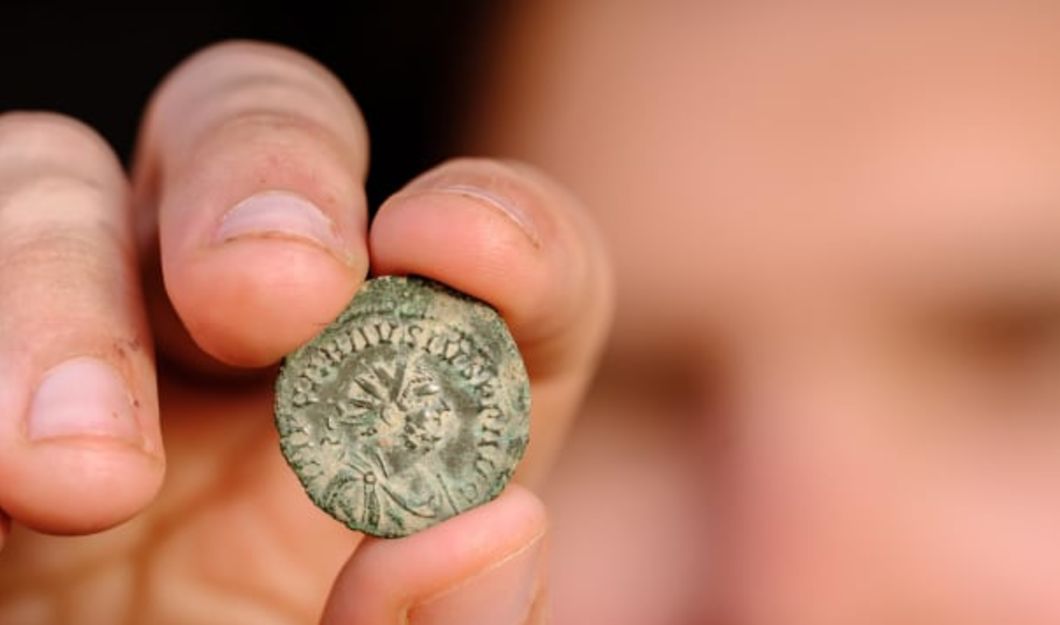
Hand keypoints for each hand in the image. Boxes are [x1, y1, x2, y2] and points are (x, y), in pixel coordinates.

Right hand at [0, 41, 612, 624]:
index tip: (452, 255)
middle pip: (268, 130)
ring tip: (81, 473)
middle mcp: (253, 339)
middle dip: (267, 175)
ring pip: (63, 183)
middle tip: (264, 296)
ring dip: (60, 284)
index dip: (501, 225)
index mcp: (404, 396)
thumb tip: (495, 528)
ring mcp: (97, 341)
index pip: (496, 250)